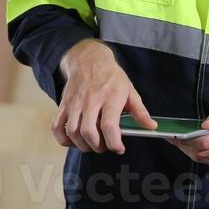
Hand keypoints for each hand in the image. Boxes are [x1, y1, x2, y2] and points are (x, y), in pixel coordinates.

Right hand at [52, 39, 155, 154]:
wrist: (89, 60)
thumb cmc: (111, 77)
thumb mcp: (130, 91)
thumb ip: (140, 111)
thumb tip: (151, 127)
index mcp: (110, 97)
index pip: (109, 125)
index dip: (114, 143)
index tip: (119, 148)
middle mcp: (91, 100)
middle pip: (89, 132)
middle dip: (97, 146)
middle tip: (104, 147)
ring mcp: (75, 103)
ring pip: (73, 131)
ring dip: (82, 145)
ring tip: (91, 144)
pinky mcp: (63, 104)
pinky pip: (57, 126)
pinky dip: (63, 139)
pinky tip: (74, 140)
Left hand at [172, 98, 208, 170]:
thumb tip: (203, 127)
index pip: (207, 142)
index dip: (189, 140)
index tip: (177, 135)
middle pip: (204, 153)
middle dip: (187, 147)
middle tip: (174, 139)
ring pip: (206, 160)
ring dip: (192, 152)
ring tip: (181, 143)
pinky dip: (202, 156)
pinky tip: (195, 148)